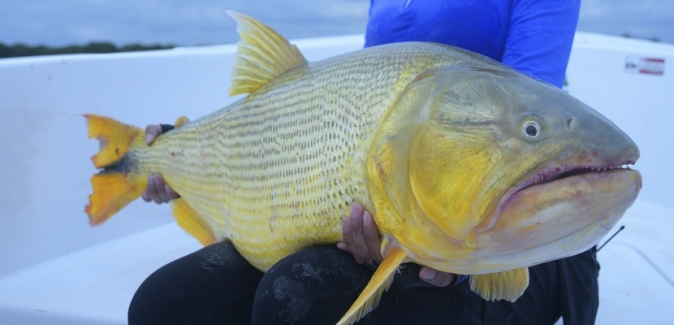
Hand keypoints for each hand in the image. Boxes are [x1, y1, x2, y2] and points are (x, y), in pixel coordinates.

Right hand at [141, 125, 179, 203]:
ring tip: (163, 179)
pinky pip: (175, 197)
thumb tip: (149, 141)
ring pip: (163, 199)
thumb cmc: (173, 139)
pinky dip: (170, 195)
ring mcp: (176, 187)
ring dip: (161, 192)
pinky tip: (170, 188)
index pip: (148, 195)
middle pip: (157, 198)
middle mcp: (166, 186)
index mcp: (157, 178)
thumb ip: (152, 131)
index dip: (146, 195)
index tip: (144, 189)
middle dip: (154, 188)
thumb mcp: (161, 131)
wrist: (189, 139)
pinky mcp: (186, 187)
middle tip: (155, 175)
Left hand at [338, 202, 455, 286]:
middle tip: (357, 207)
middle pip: (364, 248)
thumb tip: (425, 273)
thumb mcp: (443, 274)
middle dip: (358, 227)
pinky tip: (339, 243)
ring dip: (350, 233)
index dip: (369, 234)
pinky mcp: (374, 258)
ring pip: (357, 250)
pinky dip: (348, 249)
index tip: (369, 215)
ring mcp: (376, 263)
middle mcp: (383, 265)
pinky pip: (357, 256)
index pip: (377, 250)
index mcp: (396, 263)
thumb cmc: (440, 268)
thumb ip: (438, 276)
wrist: (438, 272)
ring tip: (349, 214)